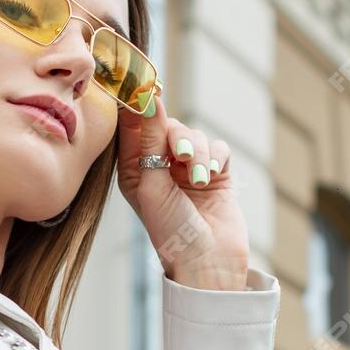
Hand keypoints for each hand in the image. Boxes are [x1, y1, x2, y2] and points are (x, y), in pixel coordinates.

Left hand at [112, 90, 250, 290]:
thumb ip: (149, 138)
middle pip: (167, 125)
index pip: (132, 126)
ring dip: (198, 153)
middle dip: (176, 137)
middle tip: (179, 155)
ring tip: (198, 180)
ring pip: (194, 135)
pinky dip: (215, 158)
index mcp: (134, 168)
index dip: (138, 105)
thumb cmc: (169, 230)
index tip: (145, 87)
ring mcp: (188, 168)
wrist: (207, 262)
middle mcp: (159, 165)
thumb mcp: (152, 183)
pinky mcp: (216, 172)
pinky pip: (217, 147)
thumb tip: (146, 98)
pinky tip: (211, 177)